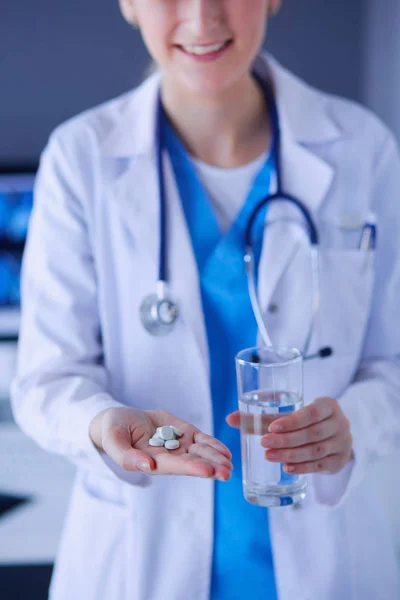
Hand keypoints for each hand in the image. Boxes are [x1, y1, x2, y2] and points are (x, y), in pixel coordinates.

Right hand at [90, 407, 232, 479]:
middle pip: (192, 462)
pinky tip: (225, 451)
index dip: (191, 467)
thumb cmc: (113, 430)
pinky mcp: (183, 433)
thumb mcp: (113, 440)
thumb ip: (127, 456)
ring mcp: (177, 445)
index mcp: (151, 461)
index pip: (175, 466)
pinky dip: (213, 445)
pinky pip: (201, 440)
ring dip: (216, 457)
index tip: (208, 471)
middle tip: (227, 471)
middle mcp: (168, 456)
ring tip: (230, 461)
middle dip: (211, 466)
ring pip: (200, 452)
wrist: (120, 419)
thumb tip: (148, 466)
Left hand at [226, 397, 352, 474]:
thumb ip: (263, 417)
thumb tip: (229, 419)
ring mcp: (343, 444)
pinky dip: (303, 467)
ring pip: (316, 450)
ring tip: (270, 456)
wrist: (334, 435)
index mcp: (329, 405)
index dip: (292, 421)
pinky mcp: (340, 461)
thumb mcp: (291, 414)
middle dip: (286, 440)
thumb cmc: (306, 420)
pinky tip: (287, 467)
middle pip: (312, 433)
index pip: (312, 412)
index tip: (271, 428)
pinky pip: (321, 466)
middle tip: (263, 444)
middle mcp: (340, 423)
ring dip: (291, 454)